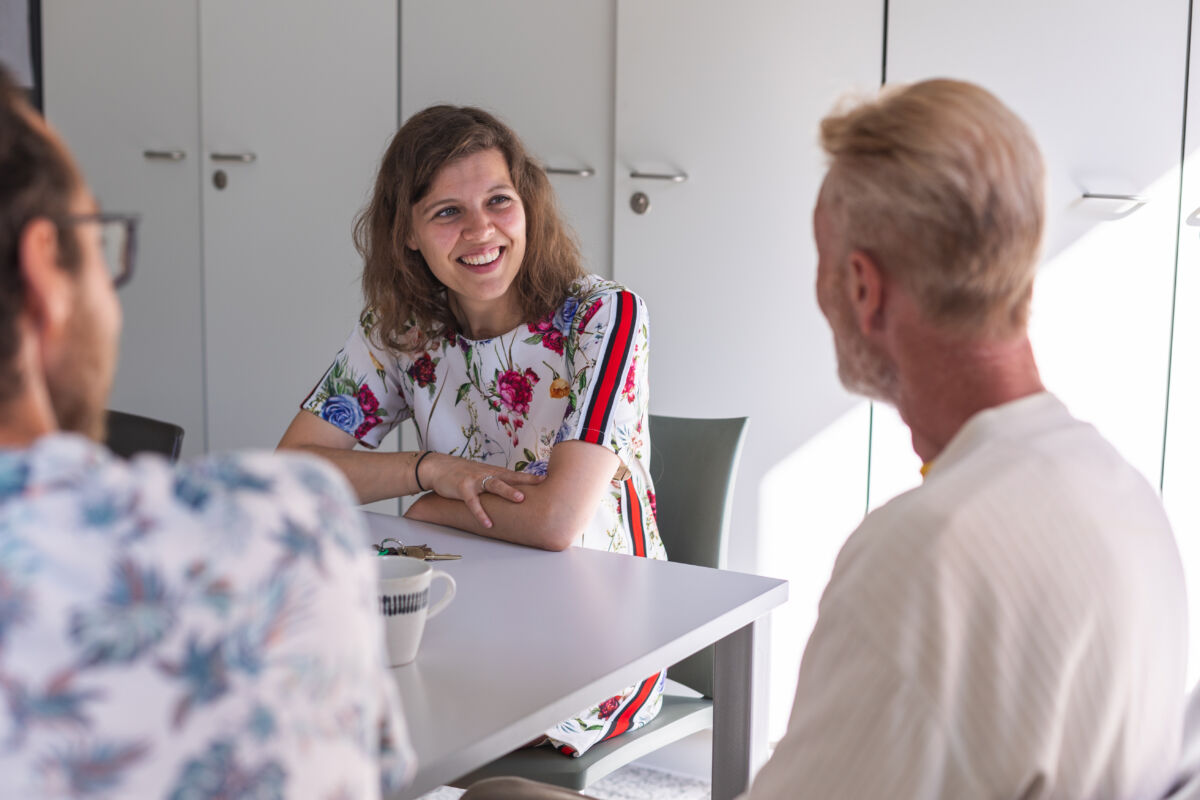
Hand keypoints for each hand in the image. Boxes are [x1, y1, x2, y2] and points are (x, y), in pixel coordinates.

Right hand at [416, 452, 544, 527]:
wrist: (438, 467)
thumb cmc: (462, 473)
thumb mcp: (481, 474)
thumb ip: (496, 482)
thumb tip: (513, 492)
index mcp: (493, 472)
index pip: (515, 474)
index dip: (531, 477)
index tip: (547, 479)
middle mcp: (487, 474)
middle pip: (510, 477)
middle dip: (526, 480)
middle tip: (542, 483)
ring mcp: (475, 480)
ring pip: (494, 485)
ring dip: (508, 491)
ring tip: (520, 499)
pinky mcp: (463, 488)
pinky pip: (473, 502)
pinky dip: (481, 513)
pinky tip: (488, 523)